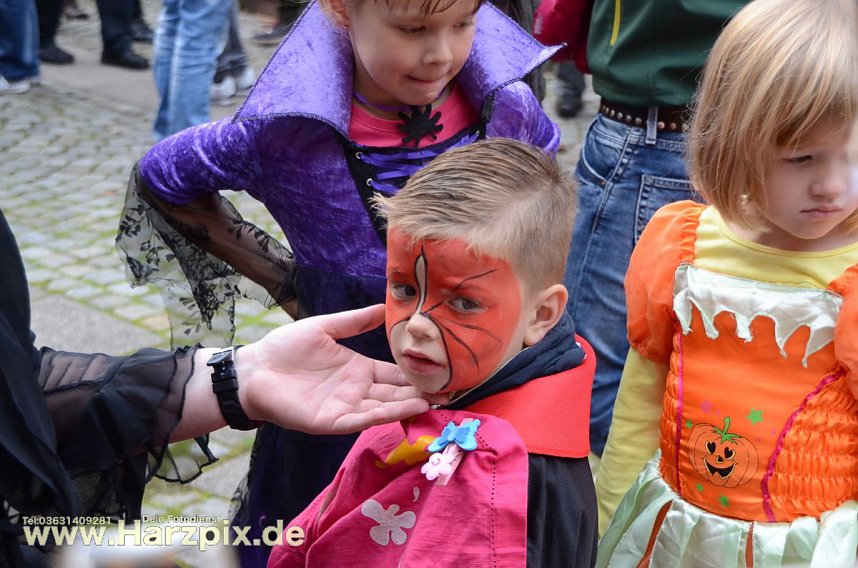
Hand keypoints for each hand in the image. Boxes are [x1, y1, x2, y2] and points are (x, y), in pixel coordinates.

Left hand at [237, 305, 429, 433]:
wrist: (254, 369)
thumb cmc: (286, 348)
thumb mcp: (326, 327)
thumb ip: (355, 321)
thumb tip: (384, 305)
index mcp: (359, 369)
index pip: (395, 372)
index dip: (418, 371)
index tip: (444, 367)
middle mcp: (358, 390)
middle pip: (396, 392)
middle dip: (422, 392)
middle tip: (451, 389)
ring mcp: (346, 407)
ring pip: (384, 407)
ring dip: (408, 405)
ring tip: (434, 399)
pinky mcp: (331, 422)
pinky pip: (361, 419)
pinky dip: (383, 414)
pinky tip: (403, 408)